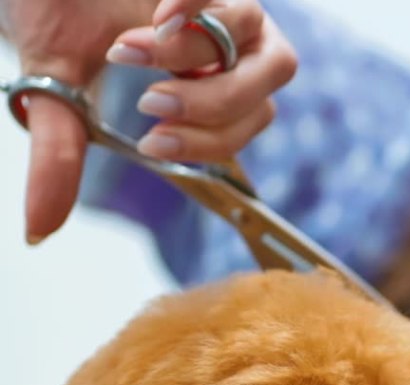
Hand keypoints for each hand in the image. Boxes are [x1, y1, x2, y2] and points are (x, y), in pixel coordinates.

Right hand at [0, 0, 295, 242]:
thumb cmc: (57, 13)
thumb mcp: (56, 90)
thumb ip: (57, 157)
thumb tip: (37, 230)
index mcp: (203, 88)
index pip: (235, 135)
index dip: (203, 147)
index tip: (148, 143)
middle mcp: (229, 53)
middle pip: (262, 104)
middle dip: (207, 113)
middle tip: (149, 106)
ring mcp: (231, 9)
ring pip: (265, 56)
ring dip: (199, 67)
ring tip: (131, 53)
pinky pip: (236, 0)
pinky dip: (201, 11)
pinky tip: (157, 15)